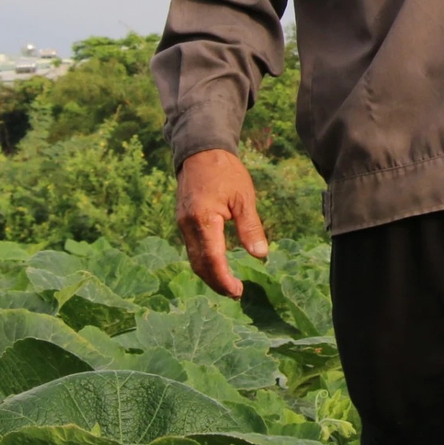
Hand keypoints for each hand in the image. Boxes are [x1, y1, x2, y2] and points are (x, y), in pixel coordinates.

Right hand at [176, 149, 268, 297]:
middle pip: (199, 265)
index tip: (237, 292)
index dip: (224, 280)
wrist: (200, 151)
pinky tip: (217, 265)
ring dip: (209, 275)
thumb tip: (260, 255)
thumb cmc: (225, 171)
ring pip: (193, 259)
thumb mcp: (244, 197)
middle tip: (235, 293)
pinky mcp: (182, 221)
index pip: (213, 259)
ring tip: (228, 285)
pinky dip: (203, 262)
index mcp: (203, 220)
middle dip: (216, 282)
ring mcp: (182, 224)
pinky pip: (191, 249)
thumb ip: (250, 228)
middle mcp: (188, 226)